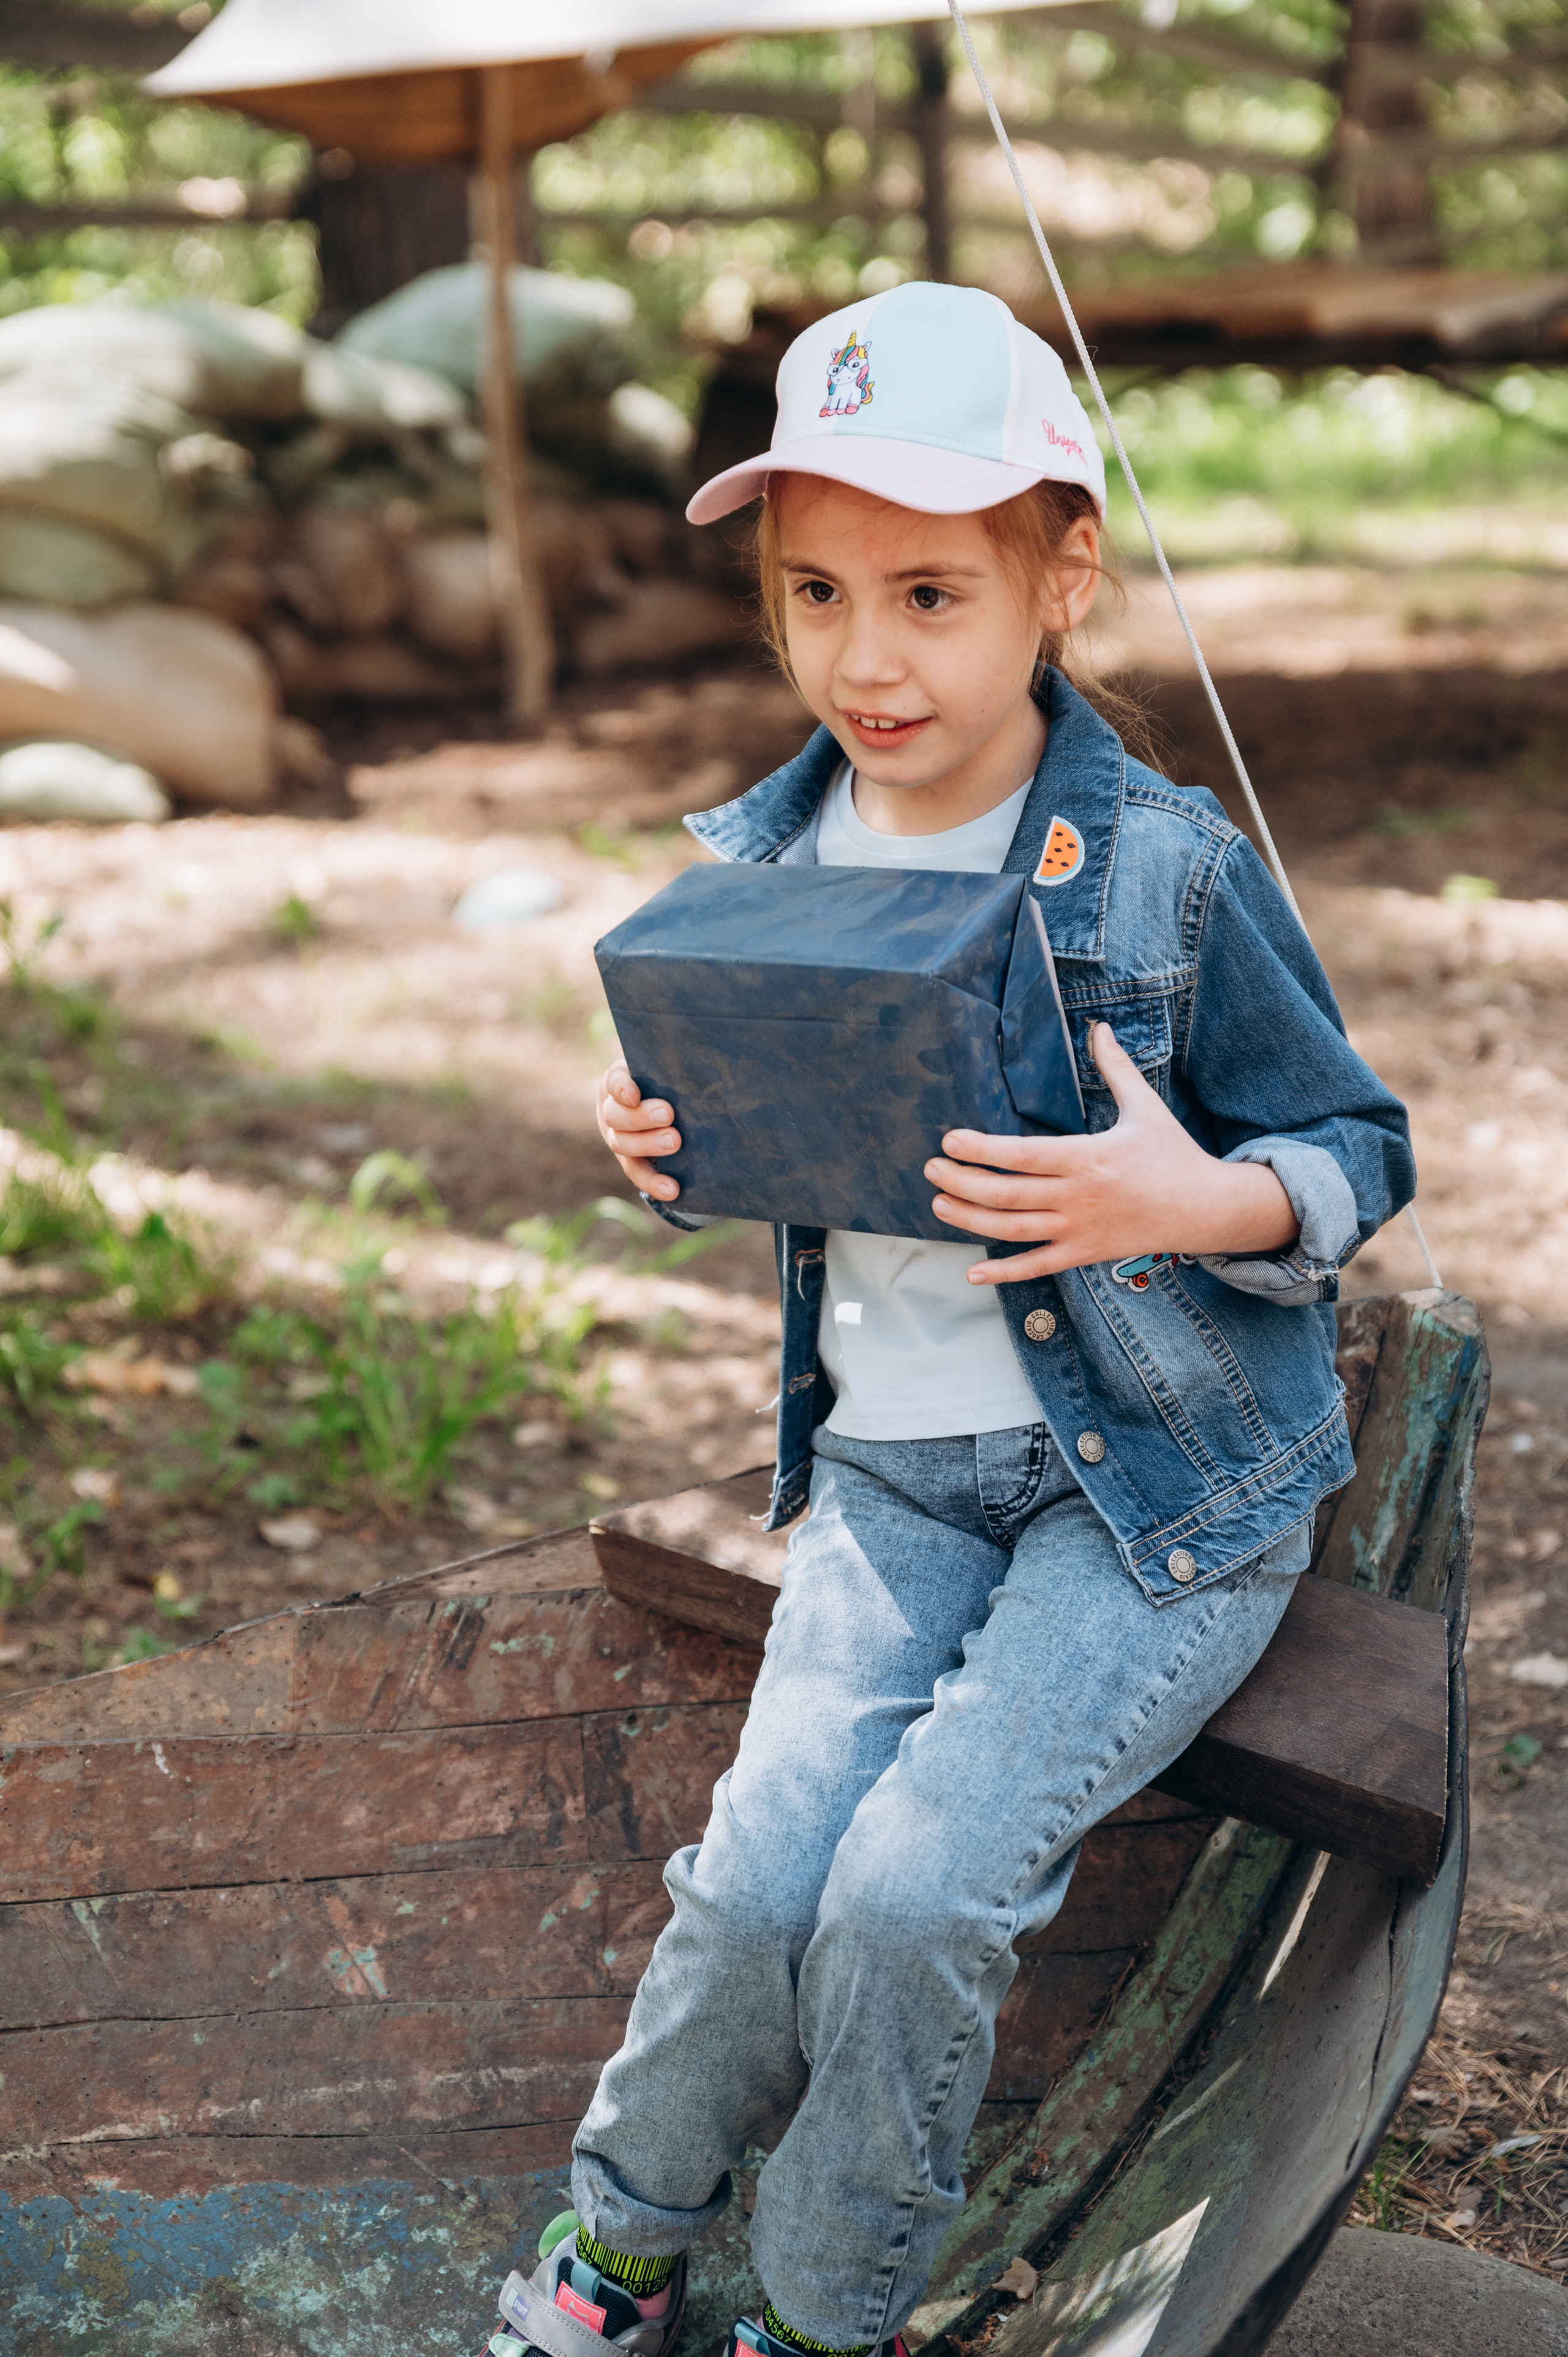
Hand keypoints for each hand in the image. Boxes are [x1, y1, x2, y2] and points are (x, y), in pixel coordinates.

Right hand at [596, 1061, 681, 1201]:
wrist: (671, 1106)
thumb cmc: (672, 1080)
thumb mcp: (670, 1069)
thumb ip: (677, 1066)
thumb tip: (710, 1057)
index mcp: (619, 1081)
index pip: (614, 1081)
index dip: (621, 1087)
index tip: (633, 1094)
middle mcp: (612, 1110)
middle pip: (615, 1115)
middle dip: (641, 1117)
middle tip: (668, 1115)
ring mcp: (619, 1138)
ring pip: (622, 1144)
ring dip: (648, 1145)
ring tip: (675, 1142)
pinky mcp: (632, 1162)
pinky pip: (638, 1174)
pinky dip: (654, 1183)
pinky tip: (672, 1190)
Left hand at [924, 1023, 1297, 1285]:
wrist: (1205, 1209)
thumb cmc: (1173, 1154)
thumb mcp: (1145, 1107)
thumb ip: (1116, 1068)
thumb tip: (1099, 1026)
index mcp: (1089, 1157)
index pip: (1023, 1155)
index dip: (982, 1149)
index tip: (951, 1140)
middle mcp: (1079, 1197)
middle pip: (1007, 1195)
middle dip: (961, 1183)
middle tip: (930, 1169)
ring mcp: (1080, 1229)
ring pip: (1013, 1231)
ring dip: (970, 1220)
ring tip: (938, 1205)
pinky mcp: (1085, 1254)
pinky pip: (1038, 1266)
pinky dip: (1004, 1272)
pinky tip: (973, 1271)